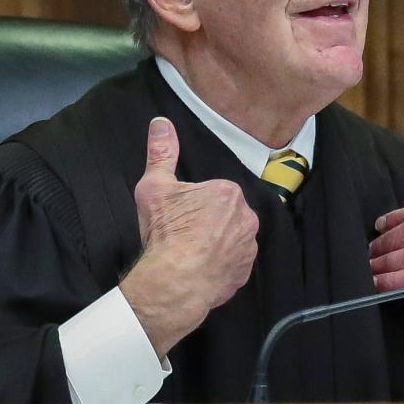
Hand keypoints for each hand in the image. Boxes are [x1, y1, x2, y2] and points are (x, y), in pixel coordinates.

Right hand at [120, 117, 259, 355]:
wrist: (175, 280)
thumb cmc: (166, 232)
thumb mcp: (154, 186)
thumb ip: (161, 152)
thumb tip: (161, 122)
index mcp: (228, 192)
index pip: (211, 193)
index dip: (191, 204)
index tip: (177, 215)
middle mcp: (247, 217)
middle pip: (223, 215)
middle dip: (206, 222)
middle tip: (182, 234)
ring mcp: (248, 248)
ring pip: (230, 239)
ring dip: (216, 244)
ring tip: (190, 253)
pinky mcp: (245, 273)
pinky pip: (232, 264)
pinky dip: (219, 266)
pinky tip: (200, 269)